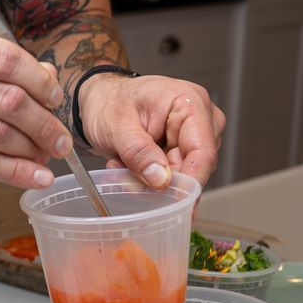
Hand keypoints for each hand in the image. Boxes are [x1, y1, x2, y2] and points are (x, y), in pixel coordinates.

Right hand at [0, 21, 70, 189]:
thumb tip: (46, 76)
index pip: (6, 56)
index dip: (40, 81)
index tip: (55, 97)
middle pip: (8, 97)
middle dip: (44, 122)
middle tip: (60, 137)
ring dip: (33, 149)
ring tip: (49, 156)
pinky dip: (15, 172)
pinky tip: (34, 175)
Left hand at [78, 73, 225, 186]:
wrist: (100, 99)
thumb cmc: (109, 101)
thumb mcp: (116, 125)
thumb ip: (138, 152)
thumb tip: (162, 179)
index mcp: (190, 102)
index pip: (203, 152)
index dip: (191, 182)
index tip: (176, 203)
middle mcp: (200, 118)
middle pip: (193, 167)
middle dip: (159, 181)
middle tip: (126, 178)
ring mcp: (193, 136)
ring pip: (181, 176)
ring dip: (148, 179)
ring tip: (121, 163)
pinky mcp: (182, 150)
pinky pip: (170, 176)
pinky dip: (147, 177)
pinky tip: (127, 165)